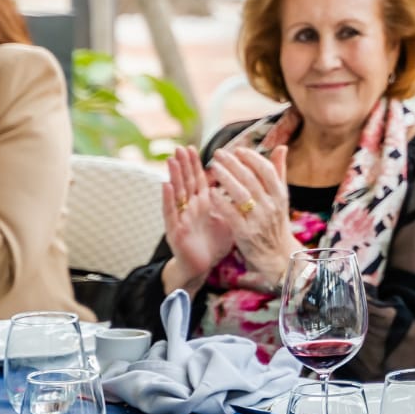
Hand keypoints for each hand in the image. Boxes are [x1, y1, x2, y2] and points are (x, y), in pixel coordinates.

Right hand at [160, 145, 237, 291]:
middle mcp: (191, 207)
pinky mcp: (176, 230)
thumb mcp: (228, 218)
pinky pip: (171, 212)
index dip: (195, 164)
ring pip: (177, 193)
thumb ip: (233, 202)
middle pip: (187, 181)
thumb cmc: (214, 242)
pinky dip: (168, 199)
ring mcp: (182, 217)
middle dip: (183, 164)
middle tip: (179, 147)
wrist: (203, 266)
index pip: (199, 179)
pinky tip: (166, 185)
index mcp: (204, 203)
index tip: (192, 147)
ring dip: (174, 176)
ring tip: (171, 160)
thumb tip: (248, 185)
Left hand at [209, 145, 293, 289]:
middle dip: (233, 164)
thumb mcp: (281, 198)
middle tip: (218, 153)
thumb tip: (282, 147)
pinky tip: (211, 192)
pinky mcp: (246, 233)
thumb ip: (279, 172)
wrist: (277, 256)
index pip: (267, 170)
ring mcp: (259, 220)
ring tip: (213, 167)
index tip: (237, 150)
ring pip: (241, 193)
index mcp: (280, 195)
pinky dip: (221, 201)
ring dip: (225, 178)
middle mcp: (271, 206)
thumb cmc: (275, 223)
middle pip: (251, 179)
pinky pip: (231, 213)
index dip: (252, 158)